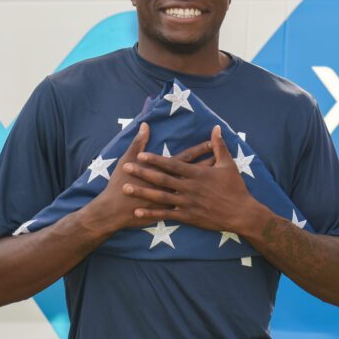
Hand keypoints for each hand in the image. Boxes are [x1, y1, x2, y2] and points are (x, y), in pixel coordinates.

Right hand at [80, 123, 212, 232]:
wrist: (114, 211)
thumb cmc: (120, 184)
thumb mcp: (128, 160)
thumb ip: (138, 142)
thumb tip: (145, 125)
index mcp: (163, 170)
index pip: (186, 157)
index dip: (199, 149)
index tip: (211, 142)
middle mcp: (171, 184)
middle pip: (195, 173)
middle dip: (210, 164)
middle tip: (224, 157)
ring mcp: (172, 200)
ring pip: (196, 190)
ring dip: (209, 184)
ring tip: (222, 178)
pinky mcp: (169, 213)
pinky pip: (188, 207)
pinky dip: (199, 202)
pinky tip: (209, 200)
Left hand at [122, 125, 268, 236]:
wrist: (241, 214)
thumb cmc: (235, 188)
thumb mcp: (229, 164)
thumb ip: (220, 146)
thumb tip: (216, 128)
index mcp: (197, 174)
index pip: (172, 164)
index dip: (156, 159)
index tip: (141, 154)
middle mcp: (189, 188)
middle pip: (162, 179)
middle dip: (142, 173)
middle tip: (126, 167)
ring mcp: (187, 203)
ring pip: (160, 197)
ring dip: (142, 192)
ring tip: (126, 188)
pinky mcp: (188, 217)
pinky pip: (166, 215)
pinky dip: (151, 214)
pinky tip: (138, 213)